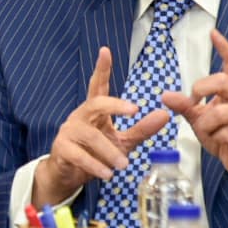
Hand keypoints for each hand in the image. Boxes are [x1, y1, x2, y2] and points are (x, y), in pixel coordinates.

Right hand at [33, 46, 174, 204]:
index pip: (98, 86)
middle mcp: (80, 116)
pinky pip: (79, 155)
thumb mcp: (123, 141)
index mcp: (94, 111)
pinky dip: (95, 165)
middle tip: (134, 111)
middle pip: (96, 103)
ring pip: (91, 135)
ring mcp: (69, 132)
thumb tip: (164, 114)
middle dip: (114, 105)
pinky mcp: (62, 149)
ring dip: (109, 151)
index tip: (106, 51)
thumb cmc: (97, 153)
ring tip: (124, 165)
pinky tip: (107, 174)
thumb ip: (142, 128)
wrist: (69, 176)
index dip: (102, 69)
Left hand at [162, 29, 227, 185]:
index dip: (224, 48)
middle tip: (193, 99)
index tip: (213, 33)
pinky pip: (222, 132)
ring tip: (210, 133)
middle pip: (223, 81)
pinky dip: (214, 139)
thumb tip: (165, 95)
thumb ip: (186, 106)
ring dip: (205, 125)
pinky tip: (222, 143)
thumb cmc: (225, 135)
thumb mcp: (201, 119)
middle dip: (202, 87)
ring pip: (218, 113)